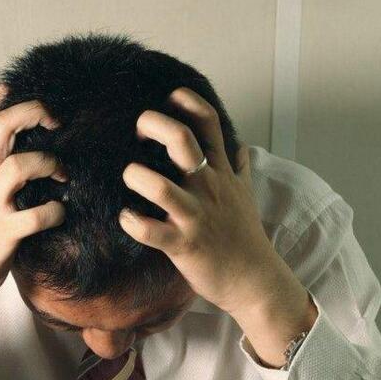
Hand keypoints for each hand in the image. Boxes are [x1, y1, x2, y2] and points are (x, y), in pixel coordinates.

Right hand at [0, 83, 67, 311]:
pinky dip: (55, 212)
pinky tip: (60, 213)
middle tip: (57, 122)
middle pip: (0, 124)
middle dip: (33, 112)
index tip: (25, 91)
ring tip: (63, 175)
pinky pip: (35, 216)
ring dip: (48, 164)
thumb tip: (27, 148)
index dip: (1, 94)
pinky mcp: (1, 234)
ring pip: (18, 165)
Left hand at [117, 87, 281, 315]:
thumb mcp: (246, 195)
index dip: (187, 101)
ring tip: (130, 176)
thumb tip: (240, 146)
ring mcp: (195, 216)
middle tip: (138, 132)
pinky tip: (126, 218)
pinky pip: (151, 231)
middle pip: (182, 140)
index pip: (208, 122)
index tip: (169, 98)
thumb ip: (239, 168)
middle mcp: (208, 187)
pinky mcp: (183, 245)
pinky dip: (132, 222)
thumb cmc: (245, 237)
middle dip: (153, 124)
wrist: (254, 281)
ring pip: (161, 187)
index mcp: (220, 172)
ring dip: (136, 176)